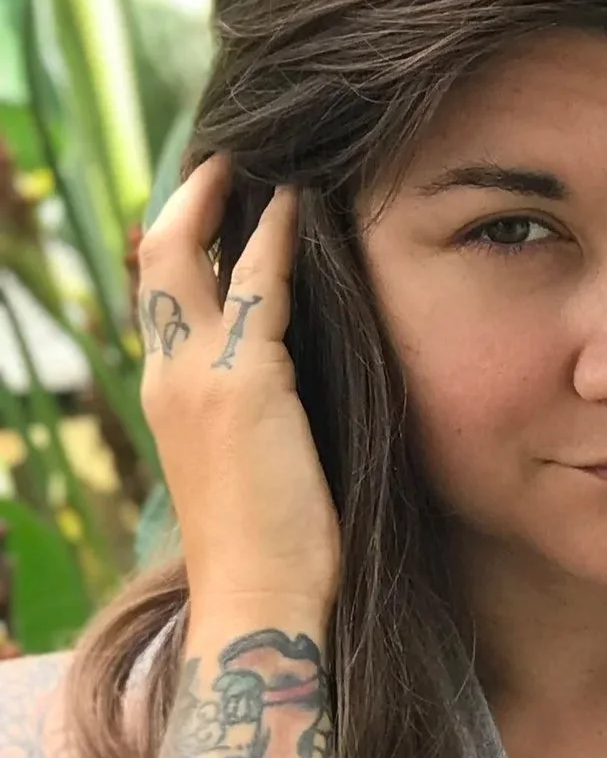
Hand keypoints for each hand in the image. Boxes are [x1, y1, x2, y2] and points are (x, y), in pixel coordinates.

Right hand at [134, 152, 340, 610]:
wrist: (260, 599)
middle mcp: (168, 376)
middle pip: (154, 260)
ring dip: (225, 201)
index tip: (215, 201)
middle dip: (187, 200)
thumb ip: (260, 411)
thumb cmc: (275, 547)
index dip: (182, 243)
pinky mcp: (244, 384)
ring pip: (189, 258)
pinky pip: (259, 287)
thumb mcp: (254, 462)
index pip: (161, 298)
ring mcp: (197, 377)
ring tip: (265, 160)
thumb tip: (295, 381)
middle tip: (227, 157)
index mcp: (168, 396)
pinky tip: (300, 202)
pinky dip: (277, 237)